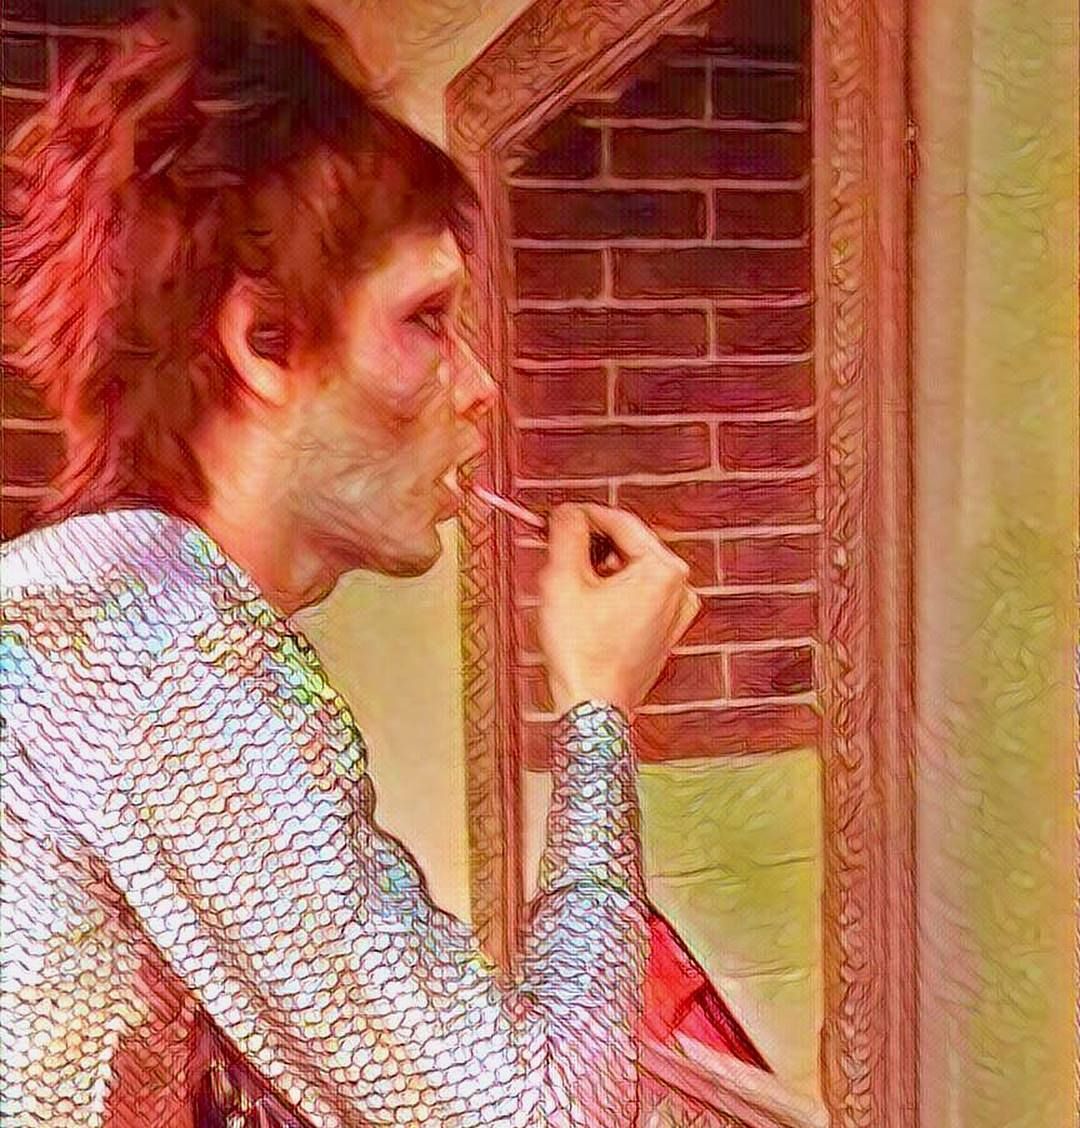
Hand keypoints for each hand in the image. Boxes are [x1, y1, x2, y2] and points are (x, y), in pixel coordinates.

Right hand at [538, 504, 701, 716]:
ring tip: (571, 595)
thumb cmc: (581, 653)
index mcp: (663, 570)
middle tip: (557, 560)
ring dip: (599, 573)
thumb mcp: (562, 580)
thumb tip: (568, 512)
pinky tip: (588, 614)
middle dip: (590, 549)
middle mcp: (680, 588)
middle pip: (627, 546)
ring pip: (630, 571)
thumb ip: (566, 533)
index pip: (619, 522)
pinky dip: (612, 595)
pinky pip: (636, 597)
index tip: (556, 518)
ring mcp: (677, 612)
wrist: (593, 709)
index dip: (582, 516)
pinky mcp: (666, 631)